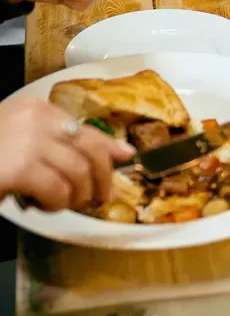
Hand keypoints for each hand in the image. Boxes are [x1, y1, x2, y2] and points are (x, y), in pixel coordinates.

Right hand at [0, 97, 133, 210]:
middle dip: (101, 176)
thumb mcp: (22, 145)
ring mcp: (27, 140)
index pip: (83, 127)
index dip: (108, 146)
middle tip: (97, 197)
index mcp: (35, 108)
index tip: (125, 157)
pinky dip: (57, 202)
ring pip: (77, 171)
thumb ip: (57, 146)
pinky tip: (44, 207)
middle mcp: (34, 118)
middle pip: (88, 147)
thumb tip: (114, 154)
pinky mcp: (19, 167)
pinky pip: (57, 188)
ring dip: (76, 195)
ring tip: (62, 205)